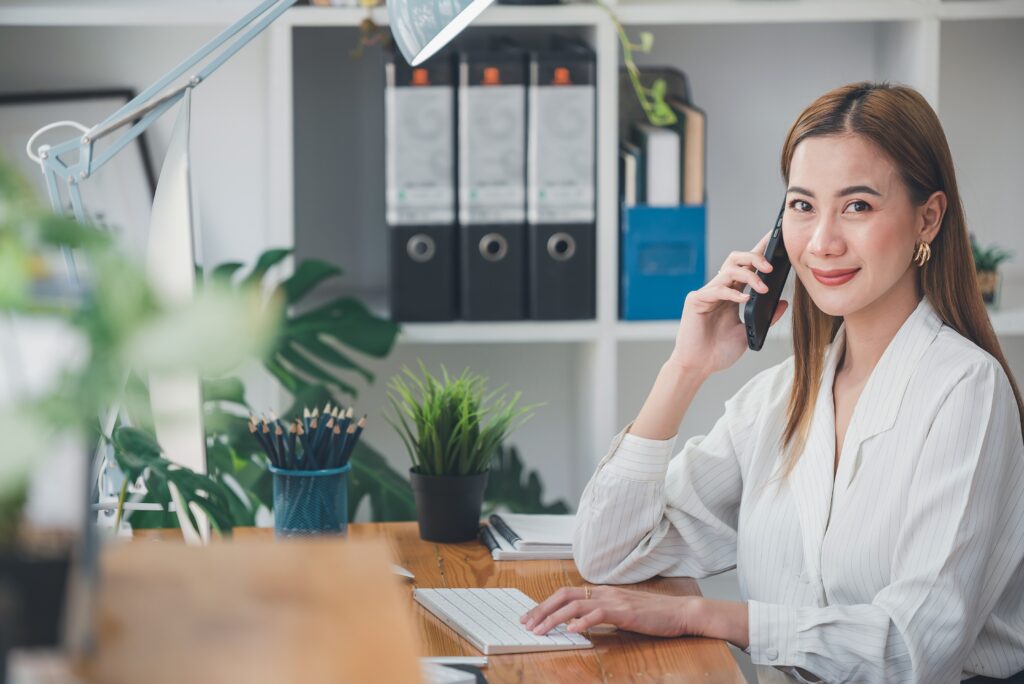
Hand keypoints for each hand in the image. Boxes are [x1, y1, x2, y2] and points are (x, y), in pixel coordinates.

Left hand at [520, 585, 705, 638]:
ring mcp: (614, 600)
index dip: (545, 603)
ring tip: (540, 630)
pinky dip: (582, 621)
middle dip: (541, 609)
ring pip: (575, 604)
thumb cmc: (653, 615)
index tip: (530, 616)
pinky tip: (571, 630)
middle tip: (526, 623)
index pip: (566, 593)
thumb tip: (578, 623)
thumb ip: (600, 615)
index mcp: (602, 592)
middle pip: (564, 595)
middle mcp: (604, 592)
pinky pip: (598, 614)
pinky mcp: (625, 612)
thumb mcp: (621, 612)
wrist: (680, 612)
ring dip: (554, 617)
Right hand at [670, 231, 788, 375]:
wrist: (698, 367)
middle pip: (736, 259)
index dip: (760, 252)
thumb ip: (766, 317)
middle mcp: (719, 289)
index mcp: (732, 294)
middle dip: (755, 257)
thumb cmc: (719, 351)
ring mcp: (707, 293)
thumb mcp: (750, 332)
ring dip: (749, 275)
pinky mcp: (696, 301)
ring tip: (763, 288)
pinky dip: (733, 293)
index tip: (776, 240)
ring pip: (728, 270)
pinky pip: (717, 289)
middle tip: (771, 267)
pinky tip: (744, 300)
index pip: (747, 267)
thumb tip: (783, 301)